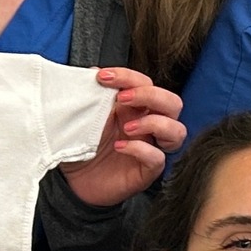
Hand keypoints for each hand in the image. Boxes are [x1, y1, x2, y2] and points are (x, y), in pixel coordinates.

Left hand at [59, 69, 184, 206]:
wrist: (73, 180)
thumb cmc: (81, 145)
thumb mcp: (82, 115)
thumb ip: (90, 94)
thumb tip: (93, 70)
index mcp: (134, 108)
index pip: (146, 83)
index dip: (128, 76)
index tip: (104, 77)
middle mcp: (148, 125)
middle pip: (173, 103)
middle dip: (151, 96)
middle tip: (123, 98)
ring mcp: (150, 147)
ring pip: (177, 131)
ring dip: (154, 123)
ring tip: (126, 127)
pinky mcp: (147, 171)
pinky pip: (158, 159)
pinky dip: (141, 149)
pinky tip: (120, 147)